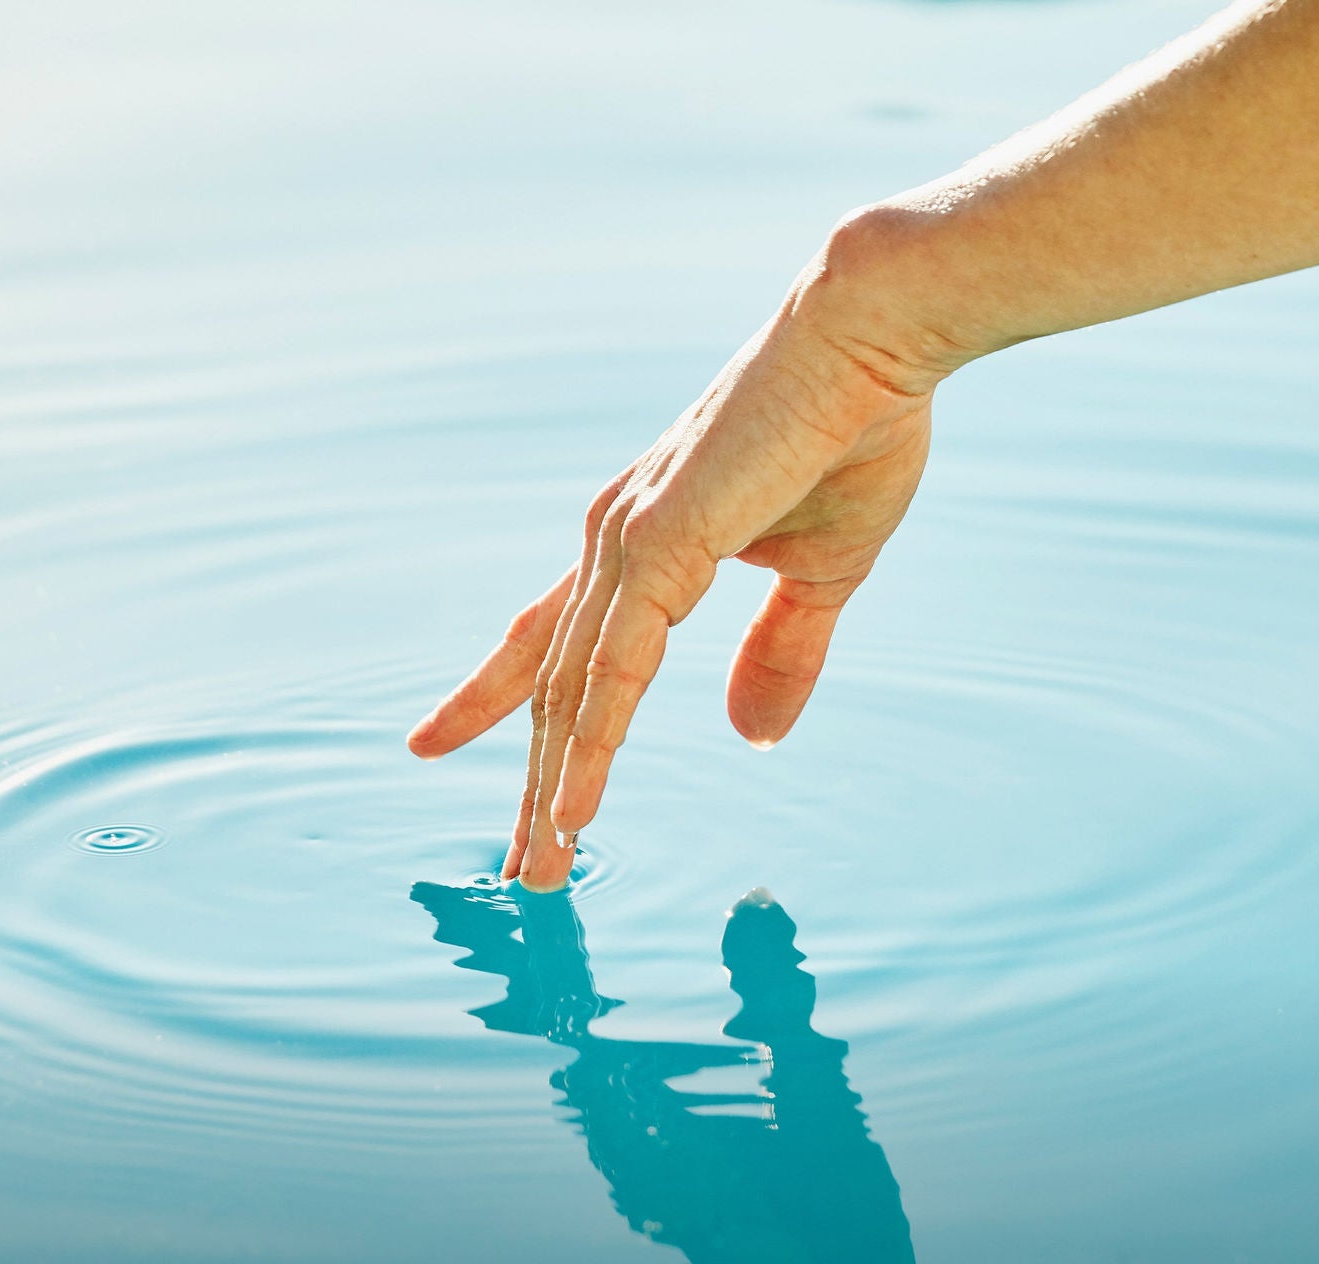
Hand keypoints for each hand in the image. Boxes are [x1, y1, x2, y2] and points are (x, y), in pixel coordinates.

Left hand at [409, 235, 961, 890]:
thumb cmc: (853, 434)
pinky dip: (593, 745)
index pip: (555, 641)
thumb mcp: (822, 574)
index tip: (443, 748)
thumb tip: (752, 740)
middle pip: (551, 685)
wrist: (876, 340)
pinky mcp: (660, 546)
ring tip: (542, 869)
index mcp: (644, 541)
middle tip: (515, 867)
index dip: (498, 699)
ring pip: (573, 692)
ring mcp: (628, 542)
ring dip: (554, 786)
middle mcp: (615, 541)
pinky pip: (614, 671)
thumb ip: (782, 654)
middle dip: (529, 778)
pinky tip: (576, 809)